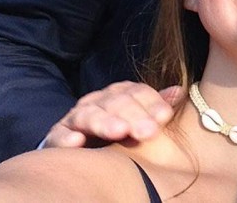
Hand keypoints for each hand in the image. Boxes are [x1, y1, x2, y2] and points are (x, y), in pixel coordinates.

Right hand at [43, 81, 184, 147]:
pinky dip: (66, 138)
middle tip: (149, 132)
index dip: (152, 103)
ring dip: (104, 123)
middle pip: (116, 103)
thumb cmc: (119, 131)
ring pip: (90, 115)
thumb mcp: (141, 117)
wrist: (80, 145)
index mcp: (120, 94)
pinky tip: (77, 142)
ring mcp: (76, 117)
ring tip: (119, 132)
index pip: (137, 93)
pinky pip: (59, 135)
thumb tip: (179, 92)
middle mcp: (98, 101)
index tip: (165, 117)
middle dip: (134, 116)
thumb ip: (159, 106)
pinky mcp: (57, 135)